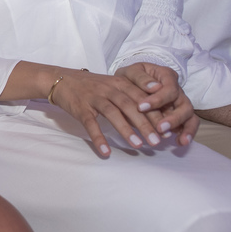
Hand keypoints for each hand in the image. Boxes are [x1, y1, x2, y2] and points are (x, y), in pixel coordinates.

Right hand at [51, 64, 184, 157]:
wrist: (63, 80)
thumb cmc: (93, 86)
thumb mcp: (114, 86)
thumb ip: (133, 97)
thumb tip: (156, 118)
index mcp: (121, 83)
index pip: (142, 98)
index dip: (156, 113)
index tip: (168, 129)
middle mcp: (109, 89)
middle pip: (130, 106)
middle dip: (145, 124)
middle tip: (157, 142)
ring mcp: (94, 98)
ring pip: (113, 113)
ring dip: (126, 130)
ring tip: (138, 146)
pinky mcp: (81, 108)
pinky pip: (90, 123)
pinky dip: (98, 137)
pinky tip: (106, 151)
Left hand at [114, 63, 197, 144]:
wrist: (129, 83)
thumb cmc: (130, 77)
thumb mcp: (130, 72)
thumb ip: (140, 78)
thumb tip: (154, 87)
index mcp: (166, 76)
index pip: (169, 88)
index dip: (158, 99)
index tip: (141, 107)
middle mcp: (177, 89)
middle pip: (184, 104)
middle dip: (173, 118)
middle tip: (159, 128)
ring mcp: (180, 103)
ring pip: (189, 115)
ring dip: (184, 128)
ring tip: (174, 139)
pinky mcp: (179, 115)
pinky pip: (189, 124)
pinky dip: (187, 133)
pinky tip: (179, 142)